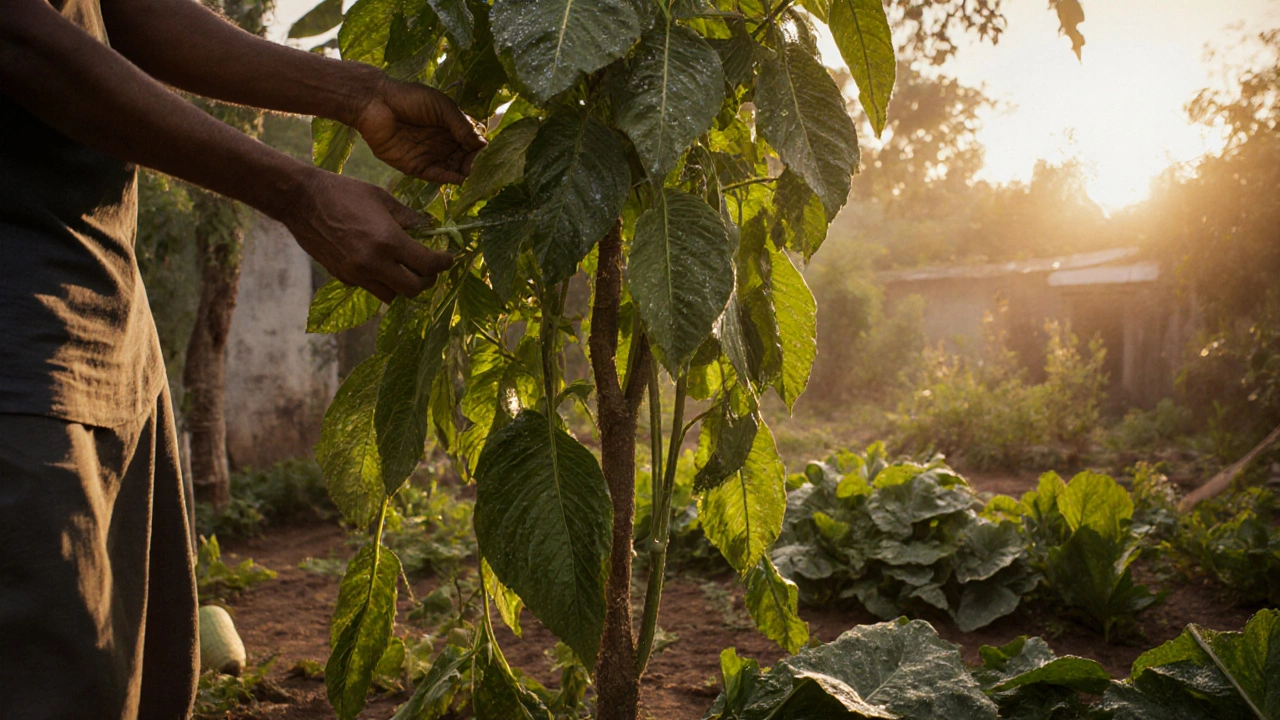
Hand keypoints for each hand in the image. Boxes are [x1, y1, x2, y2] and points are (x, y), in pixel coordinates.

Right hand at [286, 170, 451, 302]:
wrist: (301, 201)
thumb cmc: (344, 193)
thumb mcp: (382, 198)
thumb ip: (409, 218)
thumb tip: (430, 229)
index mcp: (388, 241)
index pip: (427, 265)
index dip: (443, 263)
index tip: (448, 257)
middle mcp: (373, 263)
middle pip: (414, 290)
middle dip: (427, 280)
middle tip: (429, 267)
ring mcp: (356, 274)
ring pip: (392, 296)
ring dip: (403, 285)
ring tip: (404, 268)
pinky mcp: (342, 277)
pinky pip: (370, 288)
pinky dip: (381, 282)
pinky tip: (380, 265)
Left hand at [355, 76, 485, 184]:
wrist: (376, 104)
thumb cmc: (410, 99)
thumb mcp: (442, 107)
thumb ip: (461, 125)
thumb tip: (483, 143)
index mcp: (450, 127)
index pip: (471, 142)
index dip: (479, 147)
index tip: (486, 150)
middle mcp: (442, 143)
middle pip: (465, 158)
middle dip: (474, 163)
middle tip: (481, 165)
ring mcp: (430, 156)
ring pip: (453, 170)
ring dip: (464, 172)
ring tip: (472, 171)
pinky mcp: (416, 167)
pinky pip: (436, 176)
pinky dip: (448, 178)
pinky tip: (459, 177)